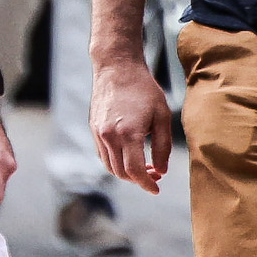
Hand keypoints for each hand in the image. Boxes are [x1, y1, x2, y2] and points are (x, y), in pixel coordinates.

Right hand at [90, 52, 175, 194]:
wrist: (117, 68)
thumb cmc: (144, 89)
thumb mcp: (162, 115)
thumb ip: (163, 146)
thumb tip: (161, 170)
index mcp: (128, 134)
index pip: (135, 171)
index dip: (147, 184)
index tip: (156, 189)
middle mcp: (109, 137)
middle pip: (122, 173)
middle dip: (139, 180)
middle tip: (155, 175)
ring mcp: (99, 133)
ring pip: (110, 166)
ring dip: (127, 173)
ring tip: (144, 167)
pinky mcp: (94, 129)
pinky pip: (103, 155)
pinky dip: (116, 162)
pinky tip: (129, 155)